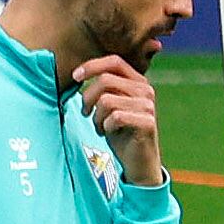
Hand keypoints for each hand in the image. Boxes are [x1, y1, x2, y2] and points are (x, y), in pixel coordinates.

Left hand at [72, 55, 165, 186]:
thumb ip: (103, 89)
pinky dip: (105, 126)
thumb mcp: (110, 106)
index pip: (114, 62)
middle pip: (105, 80)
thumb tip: (78, 73)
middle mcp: (145, 90)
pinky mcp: (147, 122)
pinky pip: (115, 117)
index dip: (92, 66)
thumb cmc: (121, 132)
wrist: (138, 161)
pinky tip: (108, 133)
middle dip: (88, 97)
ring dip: (96, 116)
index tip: (75, 76)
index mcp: (137, 81)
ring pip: (107, 100)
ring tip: (99, 126)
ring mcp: (148, 106)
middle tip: (85, 112)